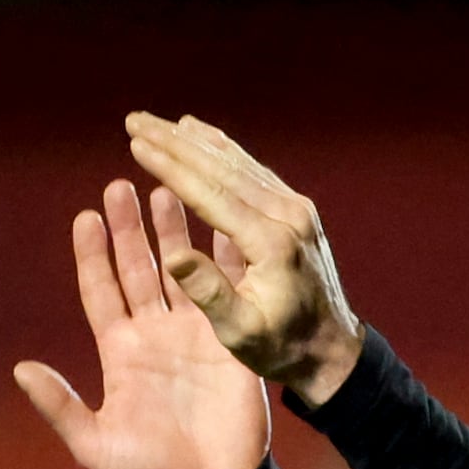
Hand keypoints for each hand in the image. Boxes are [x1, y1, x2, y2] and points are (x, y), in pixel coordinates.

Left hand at [13, 179, 275, 468]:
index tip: (85, 216)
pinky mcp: (231, 338)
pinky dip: (222, 256)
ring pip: (179, 269)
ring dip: (173, 230)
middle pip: (138, 268)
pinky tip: (221, 221)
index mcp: (120, 352)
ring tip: (166, 188)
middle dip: (129, 228)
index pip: (101, 291)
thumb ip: (59, 404)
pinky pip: (225, 288)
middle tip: (121, 183)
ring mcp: (194, 332)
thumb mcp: (94, 444)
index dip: (92, 255)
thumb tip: (20, 369)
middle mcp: (153, 334)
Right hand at [121, 112, 367, 405]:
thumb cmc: (282, 349)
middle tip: (135, 119)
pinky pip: (253, 170)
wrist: (333, 349)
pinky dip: (222, 151)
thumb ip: (209, 293)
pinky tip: (201, 138)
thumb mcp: (242, 334)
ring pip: (239, 161)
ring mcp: (296, 208)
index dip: (171, 167)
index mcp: (271, 244)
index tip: (136, 144)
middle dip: (174, 141)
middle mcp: (288, 215)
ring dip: (196, 140)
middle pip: (223, 166)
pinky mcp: (297, 210)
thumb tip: (173, 255)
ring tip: (160, 123)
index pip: (212, 193)